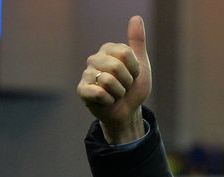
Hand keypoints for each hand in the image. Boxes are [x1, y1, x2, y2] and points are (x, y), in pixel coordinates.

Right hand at [77, 16, 151, 143]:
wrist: (128, 112)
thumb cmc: (133, 88)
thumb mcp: (141, 65)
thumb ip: (137, 42)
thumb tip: (136, 18)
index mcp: (108, 50)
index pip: (126, 53)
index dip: (134, 69)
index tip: (133, 75)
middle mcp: (95, 58)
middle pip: (117, 66)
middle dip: (127, 82)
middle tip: (124, 87)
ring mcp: (87, 74)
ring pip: (108, 81)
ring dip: (119, 93)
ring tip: (116, 94)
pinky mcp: (82, 90)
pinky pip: (99, 93)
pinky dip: (109, 101)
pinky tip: (107, 101)